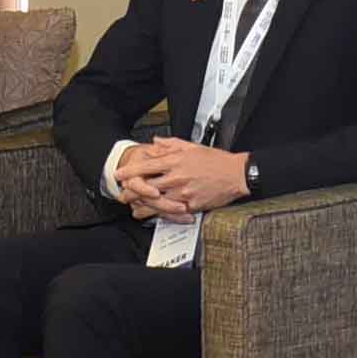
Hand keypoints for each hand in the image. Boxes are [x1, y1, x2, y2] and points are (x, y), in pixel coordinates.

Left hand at [121, 139, 247, 217]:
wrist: (236, 174)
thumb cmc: (216, 160)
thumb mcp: (192, 146)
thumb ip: (171, 145)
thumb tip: (155, 142)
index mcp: (176, 161)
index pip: (146, 166)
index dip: (129, 171)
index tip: (120, 174)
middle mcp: (177, 177)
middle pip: (146, 187)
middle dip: (131, 192)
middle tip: (123, 194)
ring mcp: (183, 193)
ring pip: (155, 202)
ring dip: (142, 205)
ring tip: (135, 208)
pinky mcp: (191, 205)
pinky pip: (172, 212)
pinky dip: (161, 214)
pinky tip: (155, 215)